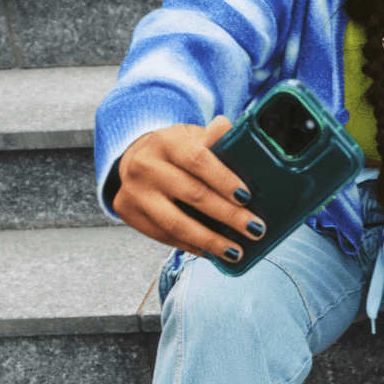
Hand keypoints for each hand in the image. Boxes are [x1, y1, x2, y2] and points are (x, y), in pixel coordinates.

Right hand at [112, 116, 265, 262]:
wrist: (134, 159)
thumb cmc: (174, 151)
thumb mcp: (191, 137)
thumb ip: (213, 138)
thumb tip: (235, 131)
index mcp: (165, 142)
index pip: (197, 160)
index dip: (223, 179)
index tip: (246, 197)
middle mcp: (144, 166)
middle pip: (192, 195)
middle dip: (228, 215)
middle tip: (255, 228)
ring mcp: (134, 192)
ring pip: (176, 223)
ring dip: (211, 241)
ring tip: (236, 252)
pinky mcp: (128, 213)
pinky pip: (165, 236)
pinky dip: (192, 246)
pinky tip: (214, 253)